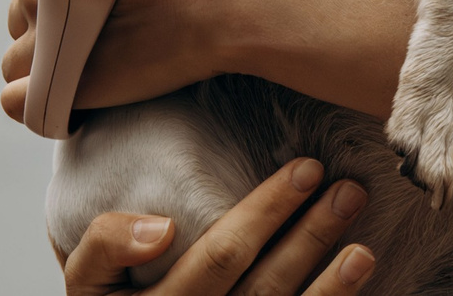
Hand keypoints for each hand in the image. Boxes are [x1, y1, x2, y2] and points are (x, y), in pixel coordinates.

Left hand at [2, 0, 235, 123]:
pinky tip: (67, 104)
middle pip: (21, 12)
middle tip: (90, 38)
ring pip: (15, 60)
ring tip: (81, 76)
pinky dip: (34, 102)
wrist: (218, 1)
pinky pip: (16, 98)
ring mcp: (45, 40)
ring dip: (41, 67)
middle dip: (48, 25)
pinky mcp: (57, 84)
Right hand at [59, 159, 373, 294]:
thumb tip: (162, 227)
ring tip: (364, 247)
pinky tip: (351, 284)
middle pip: (263, 287)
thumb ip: (105, 245)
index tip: (307, 168)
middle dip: (310, 235)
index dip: (264, 213)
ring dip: (330, 286)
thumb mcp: (88, 282)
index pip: (219, 257)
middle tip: (348, 188)